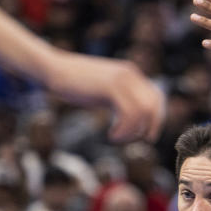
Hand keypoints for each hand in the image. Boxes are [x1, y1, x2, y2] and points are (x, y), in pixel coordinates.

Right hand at [44, 50, 165, 142]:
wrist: (54, 69)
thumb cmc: (76, 84)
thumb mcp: (105, 91)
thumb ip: (121, 99)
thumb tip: (136, 120)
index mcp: (131, 74)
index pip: (157, 98)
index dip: (156, 120)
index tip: (146, 136)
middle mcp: (131, 75)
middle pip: (154, 106)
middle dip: (149, 128)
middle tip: (133, 140)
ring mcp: (122, 79)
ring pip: (143, 112)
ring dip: (132, 132)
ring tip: (116, 138)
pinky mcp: (111, 87)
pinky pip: (130, 114)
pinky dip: (124, 130)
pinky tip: (111, 135)